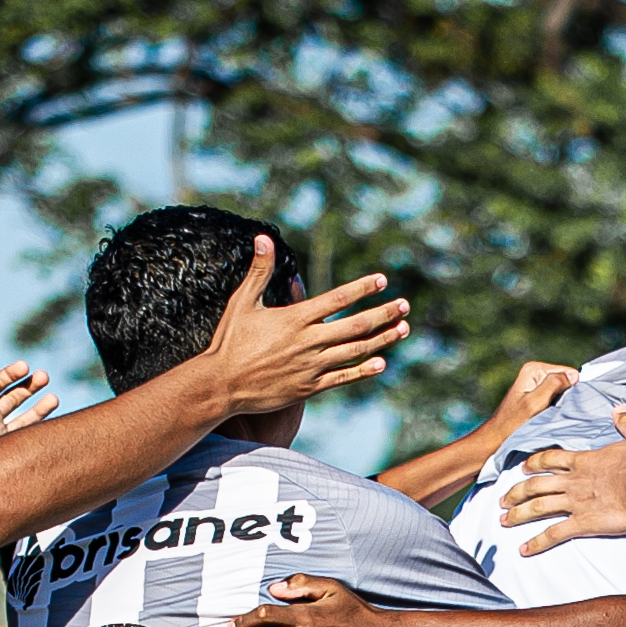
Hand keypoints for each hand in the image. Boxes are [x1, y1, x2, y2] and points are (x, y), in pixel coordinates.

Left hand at [0, 338, 58, 439]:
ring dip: (39, 406)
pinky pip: (28, 436)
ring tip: (54, 398)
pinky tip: (51, 421)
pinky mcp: (8, 451)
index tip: (26, 367)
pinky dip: (41, 426)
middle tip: (45, 377)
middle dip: (29, 386)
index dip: (11, 373)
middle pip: (12, 397)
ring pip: (24, 417)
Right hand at [207, 238, 411, 412]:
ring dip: (382, 339)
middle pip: (355, 325)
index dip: (361, 289)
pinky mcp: (308, 388)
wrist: (221, 385)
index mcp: (294, 318)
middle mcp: (307, 342)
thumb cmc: (230, 342)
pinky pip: (342, 378)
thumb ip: (259, 271)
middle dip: (383, 314)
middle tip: (404, 305)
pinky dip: (363, 370)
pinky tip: (381, 362)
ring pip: (354, 351)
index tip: (382, 280)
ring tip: (403, 329)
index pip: (336, 299)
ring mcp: (310, 367)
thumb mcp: (242, 302)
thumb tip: (263, 237)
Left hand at [480, 359, 580, 444]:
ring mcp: (537, 383)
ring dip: (562, 404)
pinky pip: (557, 398)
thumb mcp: (534, 404)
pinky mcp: (538, 395)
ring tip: (553, 416)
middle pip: (566, 381)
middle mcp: (536, 372)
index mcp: (534, 369)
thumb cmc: (512, 424)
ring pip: (563, 391)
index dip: (572, 390)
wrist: (497, 438)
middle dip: (567, 397)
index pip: (569, 373)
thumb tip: (574, 376)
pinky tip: (551, 417)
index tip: (564, 406)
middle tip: (557, 413)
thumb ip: (553, 385)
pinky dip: (557, 408)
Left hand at [505, 408, 625, 553]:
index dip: (534, 463)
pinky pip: (554, 533)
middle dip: (516, 492)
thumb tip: (619, 409)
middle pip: (536, 485)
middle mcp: (573, 481)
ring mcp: (575, 502)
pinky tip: (524, 549)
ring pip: (538, 507)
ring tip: (504, 521)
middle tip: (503, 500)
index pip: (550, 459)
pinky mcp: (583, 523)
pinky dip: (537, 542)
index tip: (523, 468)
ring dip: (518, 514)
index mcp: (584, 460)